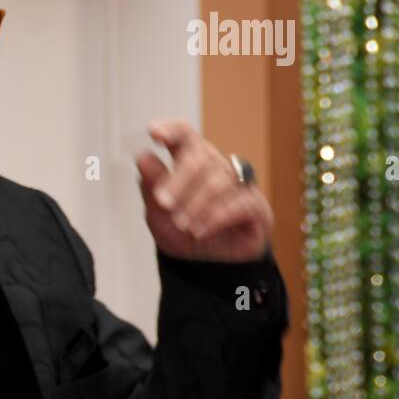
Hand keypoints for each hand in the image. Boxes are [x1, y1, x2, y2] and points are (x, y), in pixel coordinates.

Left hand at [135, 120, 272, 262]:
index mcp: (190, 162)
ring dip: (196, 204)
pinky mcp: (256, 207)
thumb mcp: (157, 213)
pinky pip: (240, 203)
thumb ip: (151, 185)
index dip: (171, 130)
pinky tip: (200, 231)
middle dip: (178, 180)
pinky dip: (216, 216)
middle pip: (200, 157)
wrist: (203, 268)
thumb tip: (142, 157)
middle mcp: (216, 167)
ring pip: (220, 180)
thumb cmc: (181, 233)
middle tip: (163, 203)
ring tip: (183, 226)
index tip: (153, 132)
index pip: (185, 135)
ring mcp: (239, 185)